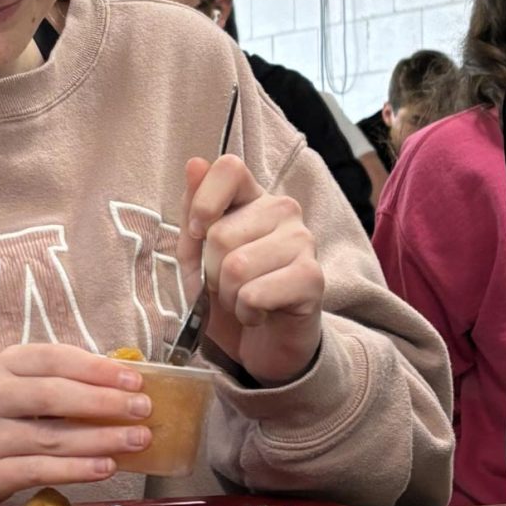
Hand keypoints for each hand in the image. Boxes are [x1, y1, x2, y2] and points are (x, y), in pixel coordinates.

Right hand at [0, 343, 152, 504]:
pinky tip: (106, 466)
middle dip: (104, 402)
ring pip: (51, 436)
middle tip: (142, 409)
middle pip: (53, 395)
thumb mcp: (20, 387)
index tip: (134, 379)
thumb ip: (61, 381)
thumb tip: (121, 384)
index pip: (54, 358)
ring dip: (100, 438)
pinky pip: (39, 470)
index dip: (96, 368)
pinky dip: (77, 469)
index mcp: (4, 366)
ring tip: (137, 439)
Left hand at [178, 155, 323, 385]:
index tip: (196, 234)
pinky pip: (255, 293)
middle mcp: (283, 210)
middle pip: (220, 233)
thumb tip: (195, 164)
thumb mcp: (197, 255)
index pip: (229, 168)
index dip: (203, 202)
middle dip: (209, 271)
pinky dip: (245, 312)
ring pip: (235, 266)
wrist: (264, 341)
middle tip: (226, 284)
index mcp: (253, 197)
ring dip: (227, 295)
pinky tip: (259, 313)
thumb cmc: (229, 292)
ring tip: (242, 299)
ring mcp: (302, 241)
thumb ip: (193, 212)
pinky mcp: (312, 277)